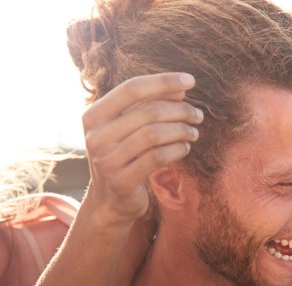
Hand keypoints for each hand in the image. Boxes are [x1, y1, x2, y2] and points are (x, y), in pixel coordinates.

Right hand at [81, 72, 202, 224]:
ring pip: (155, 134)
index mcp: (94, 115)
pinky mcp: (121, 181)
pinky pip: (158, 158)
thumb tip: (180, 88)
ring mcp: (106, 159)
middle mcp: (96, 136)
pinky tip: (185, 148)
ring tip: (194, 132)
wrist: (110, 200)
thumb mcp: (128, 128)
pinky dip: (177, 150)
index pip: (131, 89)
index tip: (190, 80)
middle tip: (198, 116)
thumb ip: (149, 106)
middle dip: (180, 111)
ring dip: (182, 130)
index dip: (163, 82)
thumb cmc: (125, 156)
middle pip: (148, 112)